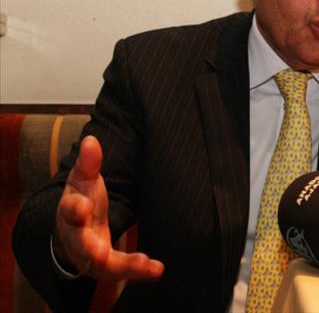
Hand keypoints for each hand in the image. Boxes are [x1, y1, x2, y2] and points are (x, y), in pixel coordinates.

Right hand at [54, 135, 163, 280]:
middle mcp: (77, 238)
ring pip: (104, 267)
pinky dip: (137, 271)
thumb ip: (89, 162)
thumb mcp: (83, 179)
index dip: (75, 208)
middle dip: (94, 252)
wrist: (73, 229)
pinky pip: (120, 271)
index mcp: (70, 212)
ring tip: (149, 266)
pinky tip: (156, 269)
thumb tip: (91, 140)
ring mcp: (90, 256)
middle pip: (83, 247)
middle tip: (104, 255)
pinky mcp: (106, 266)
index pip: (69, 210)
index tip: (83, 207)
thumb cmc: (81, 199)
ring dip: (126, 267)